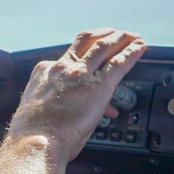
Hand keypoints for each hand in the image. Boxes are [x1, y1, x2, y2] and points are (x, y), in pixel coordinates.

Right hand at [6, 28, 146, 166]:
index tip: (90, 69)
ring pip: (104, 46)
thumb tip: (68, 114)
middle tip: (114, 33)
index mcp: (44, 73)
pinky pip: (120, 62)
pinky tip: (140, 47)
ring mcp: (81, 74)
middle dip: (102, 35)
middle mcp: (62, 68)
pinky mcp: (99, 85)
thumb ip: (54, 105)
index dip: (82, 62)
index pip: (67, 59)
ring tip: (131, 36)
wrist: (37, 140)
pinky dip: (132, 53)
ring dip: (120, 38)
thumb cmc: (34, 134)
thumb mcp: (38, 110)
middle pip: (85, 41)